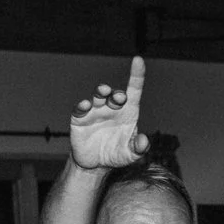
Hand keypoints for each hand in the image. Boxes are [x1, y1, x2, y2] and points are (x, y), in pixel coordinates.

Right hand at [69, 57, 149, 171]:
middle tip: (120, 98)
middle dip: (116, 94)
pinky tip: (86, 105)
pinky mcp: (80, 118)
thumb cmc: (116, 154)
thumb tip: (144, 141)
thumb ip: (138, 148)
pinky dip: (82, 105)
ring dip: (101, 92)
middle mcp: (111, 108)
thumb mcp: (130, 154)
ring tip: (104, 91)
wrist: (95, 164)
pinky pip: (81, 109)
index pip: (133, 90)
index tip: (138, 60)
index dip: (137, 75)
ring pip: (98, 96)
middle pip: (114, 95)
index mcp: (127, 112)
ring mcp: (95, 111)